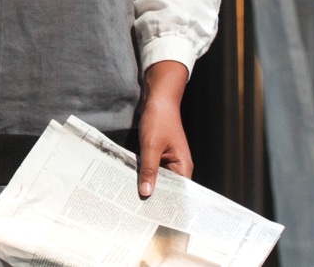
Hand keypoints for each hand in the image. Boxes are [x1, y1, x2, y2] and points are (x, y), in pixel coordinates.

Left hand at [137, 60, 192, 197]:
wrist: (157, 98)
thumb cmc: (159, 119)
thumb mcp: (150, 146)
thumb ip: (148, 169)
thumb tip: (146, 193)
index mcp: (183, 166)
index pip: (178, 193)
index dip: (166, 204)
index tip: (152, 216)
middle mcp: (178, 166)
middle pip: (167, 188)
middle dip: (153, 196)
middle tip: (136, 210)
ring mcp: (168, 160)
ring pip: (157, 179)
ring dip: (146, 185)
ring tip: (131, 200)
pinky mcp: (158, 154)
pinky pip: (151, 169)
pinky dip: (143, 174)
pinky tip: (130, 182)